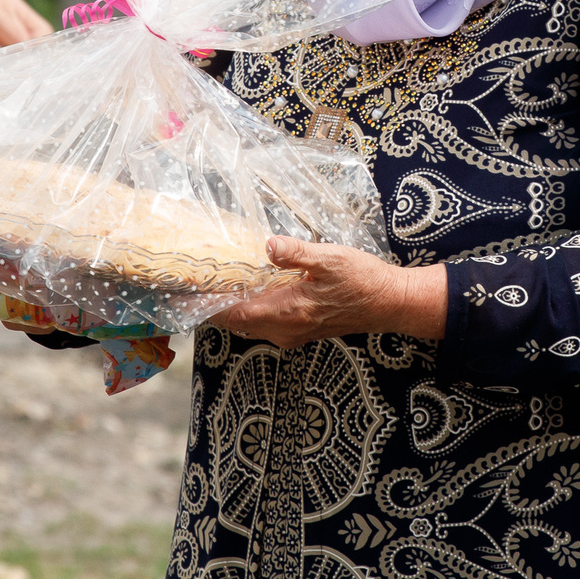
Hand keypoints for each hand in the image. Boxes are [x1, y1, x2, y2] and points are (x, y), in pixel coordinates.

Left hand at [211, 237, 447, 347]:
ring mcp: (295, 333)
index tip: (188, 294)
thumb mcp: (331, 259)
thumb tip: (268, 245)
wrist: (391, 303)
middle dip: (218, 306)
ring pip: (252, 325)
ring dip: (235, 309)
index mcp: (289, 311)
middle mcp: (287, 329)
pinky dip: (253, 311)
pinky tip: (253, 291)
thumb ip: (297, 253)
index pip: (237, 314)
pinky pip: (267, 324)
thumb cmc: (364, 281)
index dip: (210, 306)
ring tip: (219, 285)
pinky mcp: (303, 331)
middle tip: (196, 285)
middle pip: (239, 323)